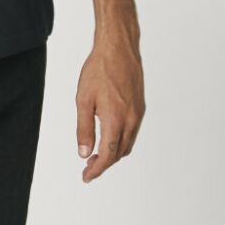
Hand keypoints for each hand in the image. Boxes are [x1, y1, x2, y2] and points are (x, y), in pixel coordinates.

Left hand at [76, 29, 144, 182]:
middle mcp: (130, 120)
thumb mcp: (83, 99)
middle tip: (88, 167)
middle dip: (104, 163)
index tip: (86, 176)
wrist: (118, 48)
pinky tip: (110, 136)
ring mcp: (137, 114)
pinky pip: (132, 131)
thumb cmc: (99, 69)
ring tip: (96, 154)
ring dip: (114, 153)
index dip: (97, 169)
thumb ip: (84, 128)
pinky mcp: (140, 106)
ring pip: (127, 144)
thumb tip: (84, 152)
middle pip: (119, 153)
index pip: (108, 155)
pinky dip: (121, 141)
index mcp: (115, 120)